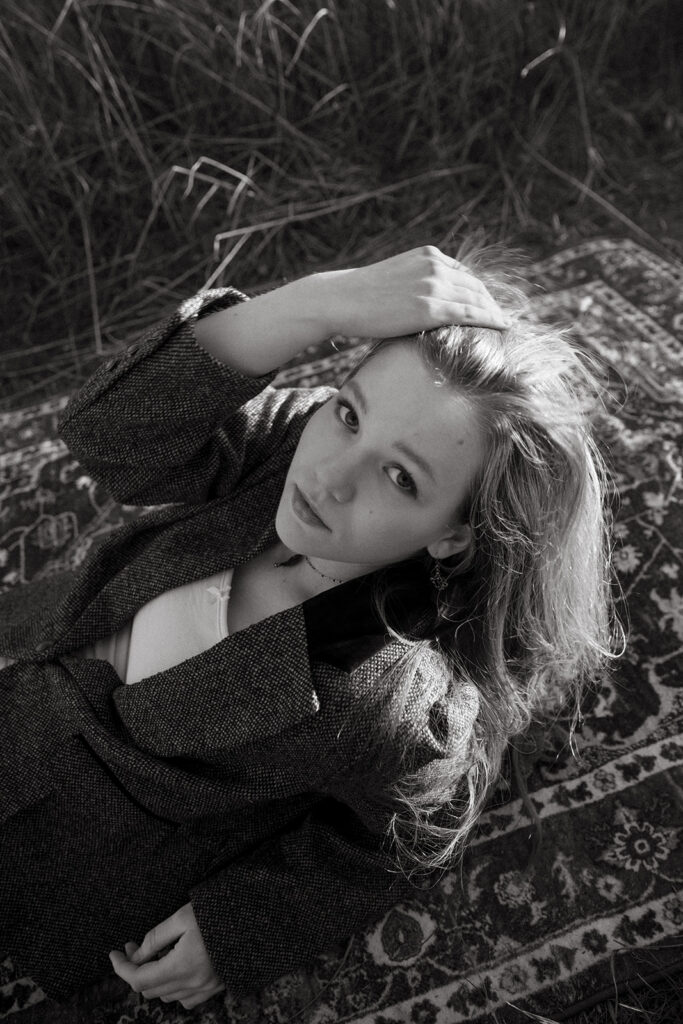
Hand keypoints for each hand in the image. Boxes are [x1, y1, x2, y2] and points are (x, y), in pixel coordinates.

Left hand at [109, 902, 224, 1009]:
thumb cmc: (218, 913)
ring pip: (166, 995)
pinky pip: (185, 998)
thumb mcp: (182, 918)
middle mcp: (193, 983)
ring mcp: (205, 989)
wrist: (254, 919)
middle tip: (132, 947)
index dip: (121, 968)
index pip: (139, 978)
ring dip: (153, 978)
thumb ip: (155, 938)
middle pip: (150, 989)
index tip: (113, 954)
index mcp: (182, 966)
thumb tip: (134, 955)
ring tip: (154, 954)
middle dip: (135, 969)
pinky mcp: (215, 988)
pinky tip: (175, 967)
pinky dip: (173, 987)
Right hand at [311, 245, 507, 337]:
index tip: (489, 304)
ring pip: (477, 300)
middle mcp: (435, 266)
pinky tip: (501, 328)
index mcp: (428, 255)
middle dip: (491, 303)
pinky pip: (469, 314)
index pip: (464, 274)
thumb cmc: (362, 296)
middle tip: (503, 318)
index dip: (480, 292)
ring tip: (505, 326)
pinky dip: (489, 320)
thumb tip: (424, 303)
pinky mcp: (430, 308)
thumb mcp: (396, 277)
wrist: (341, 299)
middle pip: (475, 286)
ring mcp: (433, 286)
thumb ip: (416, 282)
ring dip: (494, 314)